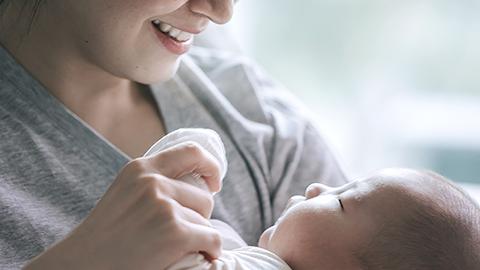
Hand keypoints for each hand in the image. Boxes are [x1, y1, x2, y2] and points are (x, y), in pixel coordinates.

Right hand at [24, 142, 221, 269]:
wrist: (80, 265)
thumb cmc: (105, 236)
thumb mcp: (125, 193)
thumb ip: (153, 183)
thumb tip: (198, 183)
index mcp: (140, 168)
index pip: (192, 152)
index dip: (211, 166)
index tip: (214, 183)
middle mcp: (153, 182)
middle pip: (204, 196)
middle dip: (199, 217)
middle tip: (181, 232)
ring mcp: (164, 207)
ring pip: (206, 221)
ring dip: (198, 237)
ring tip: (175, 247)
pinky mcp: (174, 232)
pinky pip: (212, 238)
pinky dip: (212, 250)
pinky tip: (203, 255)